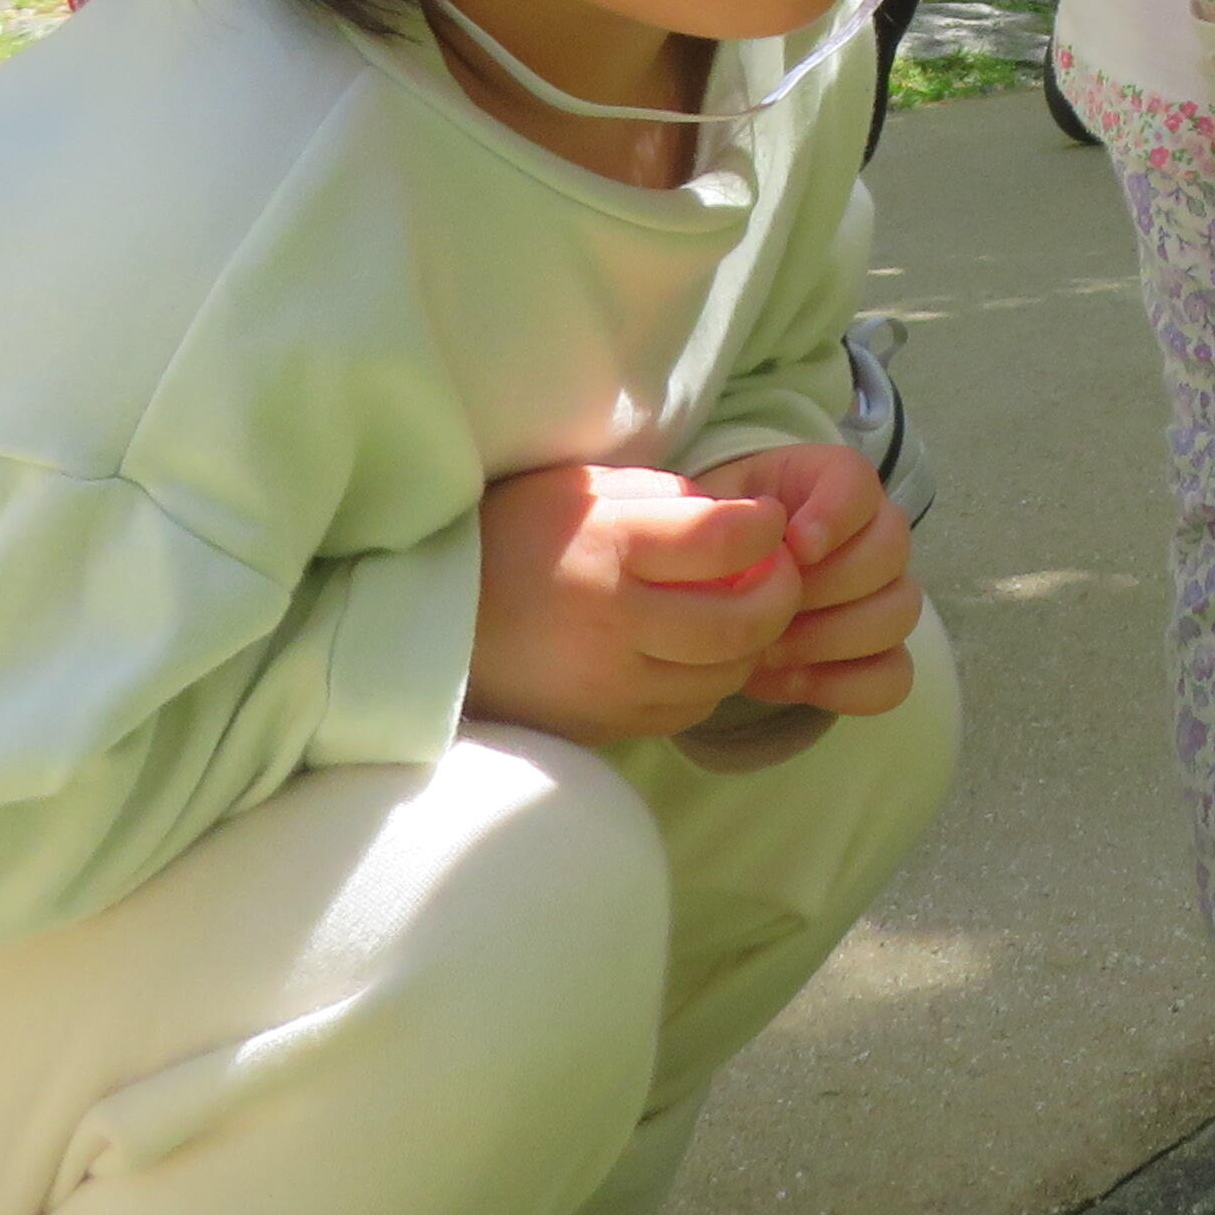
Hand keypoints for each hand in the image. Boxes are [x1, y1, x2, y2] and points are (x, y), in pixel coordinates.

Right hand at [466, 463, 800, 743]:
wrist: (433, 621)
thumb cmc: (512, 537)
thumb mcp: (581, 489)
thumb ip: (663, 497)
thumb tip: (736, 517)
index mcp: (612, 548)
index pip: (727, 541)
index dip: (767, 526)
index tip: (767, 518)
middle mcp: (618, 622)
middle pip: (745, 623)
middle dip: (781, 593)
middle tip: (775, 571)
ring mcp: (613, 684)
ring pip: (726, 675)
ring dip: (750, 642)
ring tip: (737, 610)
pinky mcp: (607, 725)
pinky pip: (689, 709)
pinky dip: (709, 680)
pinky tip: (694, 651)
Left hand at [698, 439, 924, 716]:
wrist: (698, 604)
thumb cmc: (704, 552)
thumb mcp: (697, 518)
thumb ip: (720, 520)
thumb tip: (754, 547)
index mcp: (825, 484)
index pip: (860, 480)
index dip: (835, 512)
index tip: (794, 547)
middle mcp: (869, 533)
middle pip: (891, 549)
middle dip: (825, 586)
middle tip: (765, 610)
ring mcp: (882, 595)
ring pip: (901, 611)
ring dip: (831, 637)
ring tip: (770, 650)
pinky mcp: (878, 655)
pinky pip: (894, 676)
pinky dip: (845, 684)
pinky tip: (791, 680)